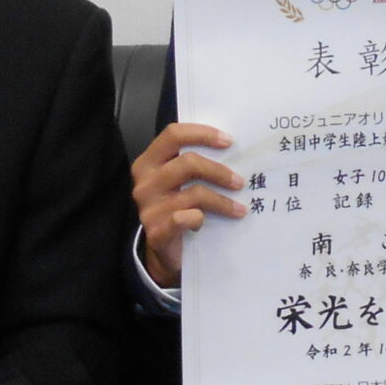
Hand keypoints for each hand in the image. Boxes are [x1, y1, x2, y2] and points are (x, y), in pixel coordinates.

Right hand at [132, 122, 242, 286]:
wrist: (163, 250)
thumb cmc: (177, 209)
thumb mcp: (178, 183)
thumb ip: (194, 165)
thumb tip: (233, 151)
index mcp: (148, 162)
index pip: (173, 135)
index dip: (203, 134)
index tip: (229, 141)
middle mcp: (145, 182)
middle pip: (187, 162)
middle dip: (219, 171)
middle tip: (240, 181)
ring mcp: (148, 208)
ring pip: (193, 193)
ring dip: (222, 201)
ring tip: (240, 208)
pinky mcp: (156, 232)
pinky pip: (183, 218)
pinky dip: (199, 218)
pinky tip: (206, 222)